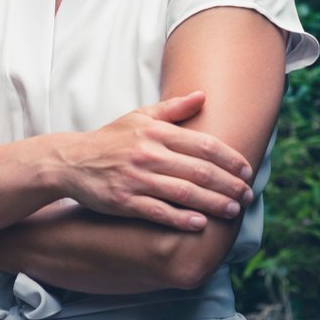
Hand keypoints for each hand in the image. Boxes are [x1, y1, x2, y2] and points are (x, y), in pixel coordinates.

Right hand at [56, 90, 253, 231]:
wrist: (71, 162)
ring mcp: (136, 178)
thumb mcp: (140, 116)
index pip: (203, 144)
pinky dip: (180, 218)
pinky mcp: (124, 201)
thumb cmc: (110, 139)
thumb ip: (173, 108)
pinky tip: (199, 224)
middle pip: (199, 170)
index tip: (247, 170)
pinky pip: (158, 212)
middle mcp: (149, 154)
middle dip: (228, 184)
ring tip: (233, 211)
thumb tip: (203, 95)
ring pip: (183, 192)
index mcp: (156, 132)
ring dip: (213, 203)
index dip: (229, 158)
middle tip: (247, 195)